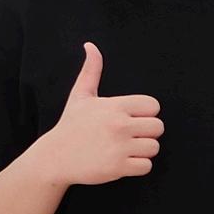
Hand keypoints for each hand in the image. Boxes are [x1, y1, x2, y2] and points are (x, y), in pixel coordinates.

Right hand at [38, 41, 160, 185]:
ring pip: (154, 147)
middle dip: (146, 132)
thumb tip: (90, 45)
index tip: (130, 118)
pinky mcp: (118, 167)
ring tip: (124, 149)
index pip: (153, 106)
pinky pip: (146, 166)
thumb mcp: (80, 96)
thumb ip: (91, 71)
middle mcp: (119, 125)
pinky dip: (137, 166)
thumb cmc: (71, 125)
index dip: (145, 113)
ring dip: (142, 150)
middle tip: (128, 136)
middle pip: (158, 127)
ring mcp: (119, 147)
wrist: (55, 157)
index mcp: (114, 106)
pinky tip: (122, 161)